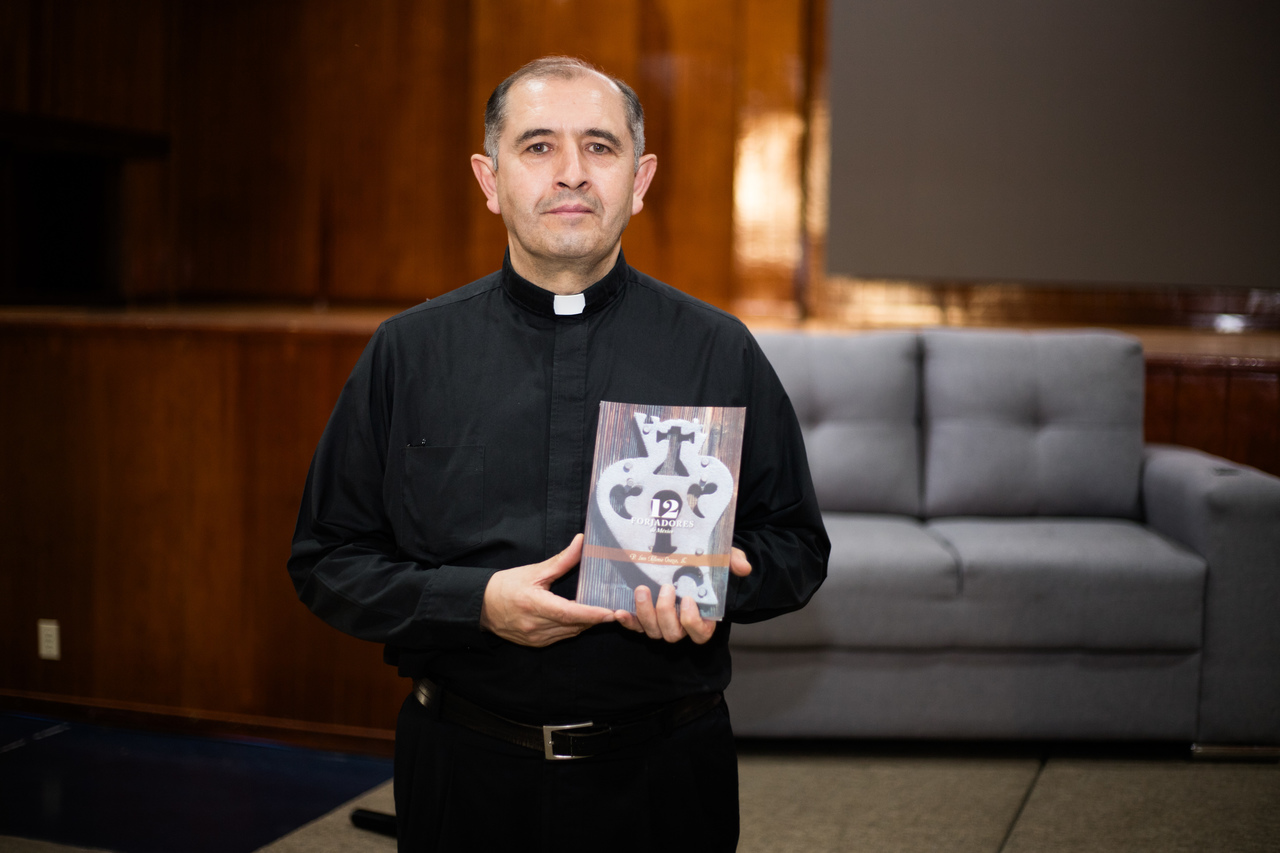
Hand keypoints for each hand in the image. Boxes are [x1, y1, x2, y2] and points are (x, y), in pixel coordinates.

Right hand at [480, 534, 616, 646]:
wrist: (482, 607)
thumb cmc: (506, 586)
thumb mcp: (534, 571)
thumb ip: (561, 560)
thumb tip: (581, 542)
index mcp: (534, 604)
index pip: (568, 612)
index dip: (590, 613)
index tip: (610, 612)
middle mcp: (535, 625)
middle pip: (573, 624)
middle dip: (594, 618)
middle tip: (615, 609)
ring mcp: (535, 638)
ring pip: (570, 633)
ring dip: (585, 623)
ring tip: (601, 612)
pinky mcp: (536, 644)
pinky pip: (561, 637)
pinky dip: (573, 628)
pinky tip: (580, 618)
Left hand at [615, 547, 751, 644]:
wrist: (690, 562)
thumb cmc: (708, 566)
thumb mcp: (722, 560)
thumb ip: (733, 562)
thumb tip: (743, 567)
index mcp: (704, 619)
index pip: (700, 633)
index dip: (693, 622)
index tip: (689, 600)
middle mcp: (681, 626)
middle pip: (672, 634)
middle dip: (666, 613)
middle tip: (666, 588)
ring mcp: (662, 624)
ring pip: (653, 632)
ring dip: (645, 613)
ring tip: (642, 590)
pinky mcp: (644, 618)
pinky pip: (635, 627)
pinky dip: (627, 621)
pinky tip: (620, 610)